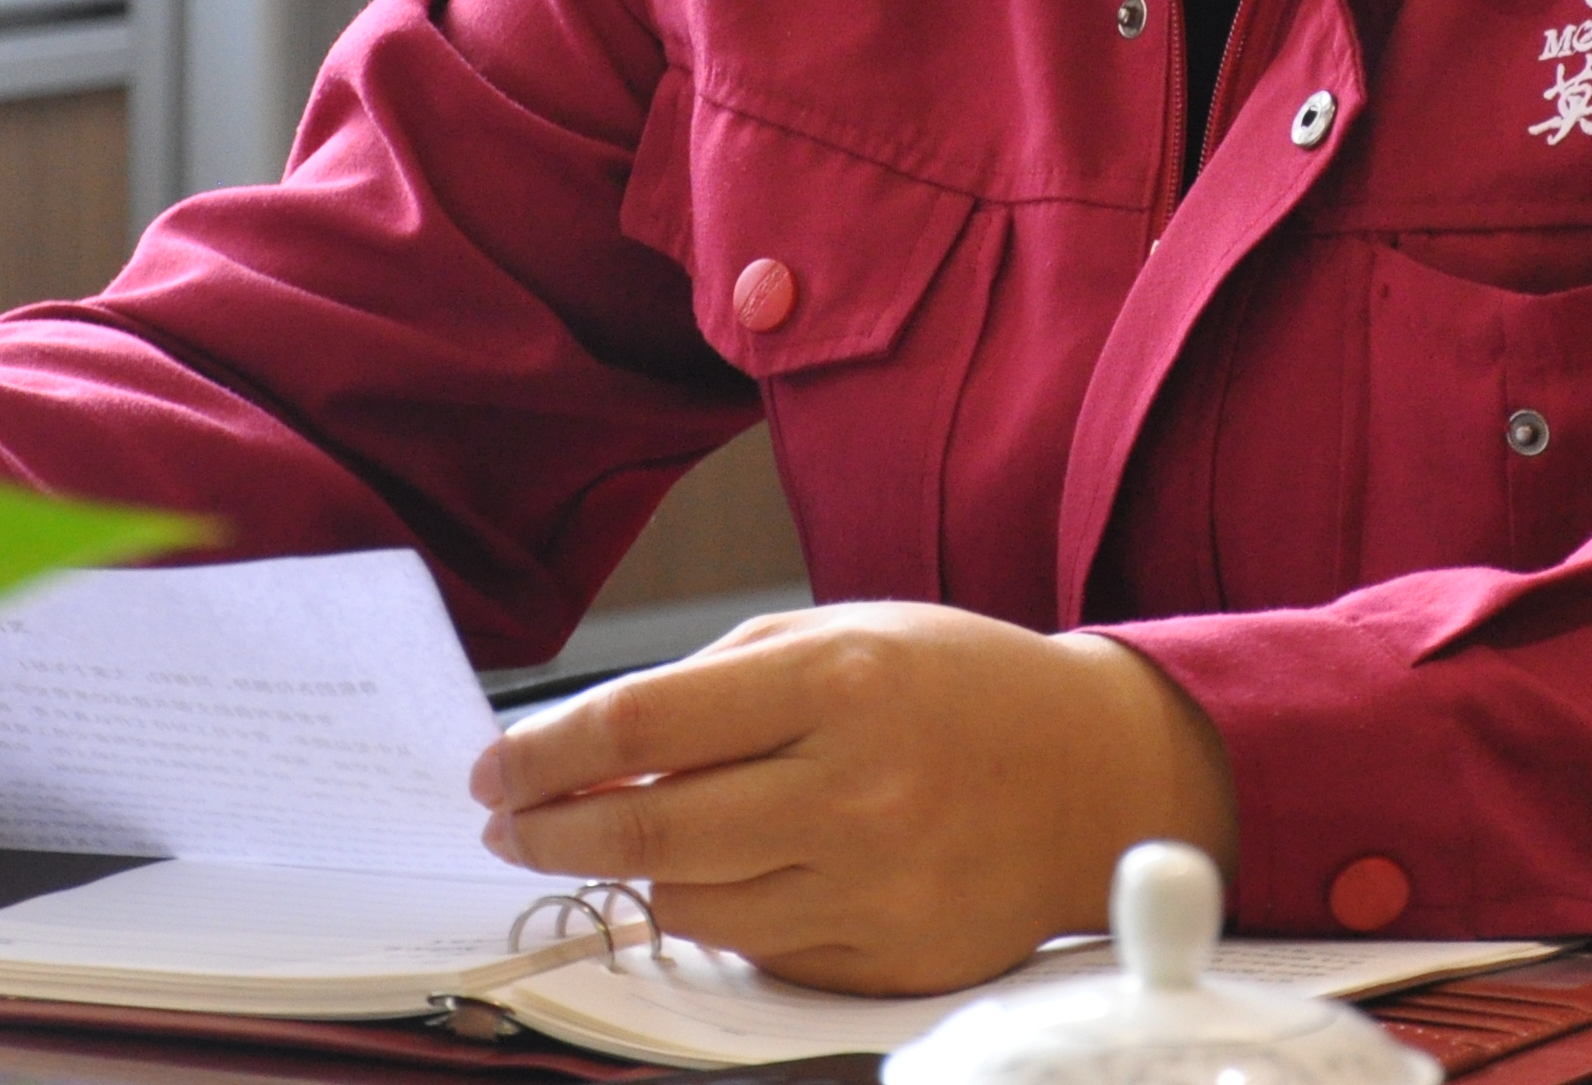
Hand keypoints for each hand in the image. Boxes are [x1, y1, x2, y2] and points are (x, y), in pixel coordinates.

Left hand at [467, 600, 1236, 995]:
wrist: (1096, 775)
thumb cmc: (957, 686)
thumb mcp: (842, 630)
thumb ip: (716, 683)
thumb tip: (589, 745)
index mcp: (836, 682)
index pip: (642, 726)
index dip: (545, 753)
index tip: (495, 768)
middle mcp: (853, 791)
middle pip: (648, 833)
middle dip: (551, 831)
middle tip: (510, 822)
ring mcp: (872, 888)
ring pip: (689, 905)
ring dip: (631, 875)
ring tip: (615, 841)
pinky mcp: (886, 961)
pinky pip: (755, 950)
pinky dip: (717, 911)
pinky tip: (719, 872)